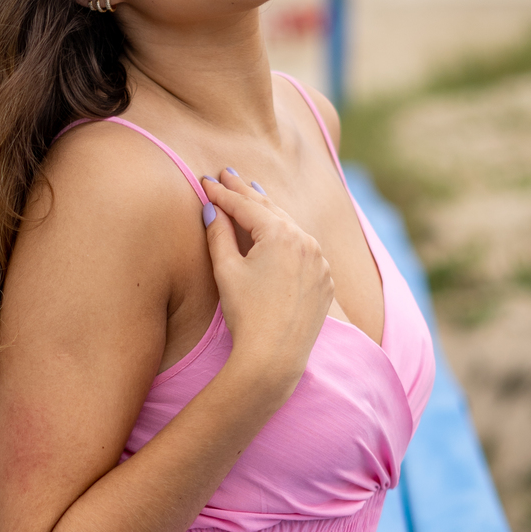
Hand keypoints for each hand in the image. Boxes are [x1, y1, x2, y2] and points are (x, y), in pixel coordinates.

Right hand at [200, 171, 333, 401]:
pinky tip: (280, 232)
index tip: (206, 182)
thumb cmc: (246, 315)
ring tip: (253, 194)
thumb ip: (219, 234)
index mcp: (281, 234)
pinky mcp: (325, 279)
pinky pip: (305, 250)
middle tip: (227, 174)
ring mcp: (320, 260)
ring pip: (290, 228)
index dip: (223, 193)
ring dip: (270, 212)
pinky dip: (289, 238)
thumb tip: (210, 209)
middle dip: (246, 193)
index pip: (245, 206)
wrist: (275, 357)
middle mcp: (306, 241)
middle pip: (271, 210)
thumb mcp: (226, 270)